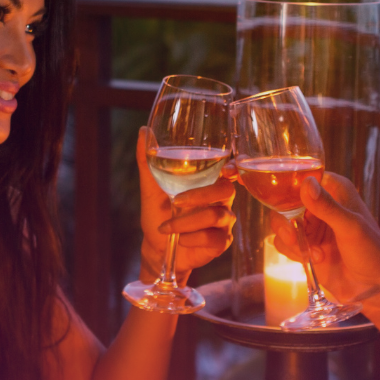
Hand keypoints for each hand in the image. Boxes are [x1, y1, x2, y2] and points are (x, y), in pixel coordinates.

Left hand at [136, 125, 236, 282]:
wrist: (157, 248)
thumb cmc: (158, 214)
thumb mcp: (150, 188)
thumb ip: (148, 161)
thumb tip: (143, 131)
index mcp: (210, 183)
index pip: (231, 171)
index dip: (235, 167)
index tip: (229, 168)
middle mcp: (221, 200)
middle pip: (226, 190)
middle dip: (200, 196)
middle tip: (176, 202)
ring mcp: (224, 222)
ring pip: (215, 216)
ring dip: (185, 222)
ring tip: (166, 227)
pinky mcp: (222, 242)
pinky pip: (213, 238)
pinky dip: (191, 238)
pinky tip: (181, 240)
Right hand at [272, 172, 379, 316]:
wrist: (375, 286)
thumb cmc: (371, 251)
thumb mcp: (350, 227)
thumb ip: (327, 207)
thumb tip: (306, 183)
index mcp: (335, 190)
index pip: (303, 177)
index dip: (289, 187)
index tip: (285, 204)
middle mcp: (320, 204)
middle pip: (284, 201)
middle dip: (285, 221)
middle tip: (293, 236)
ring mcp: (311, 226)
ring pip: (281, 223)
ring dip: (292, 240)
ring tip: (315, 253)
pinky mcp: (305, 246)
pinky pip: (284, 243)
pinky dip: (294, 252)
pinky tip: (316, 260)